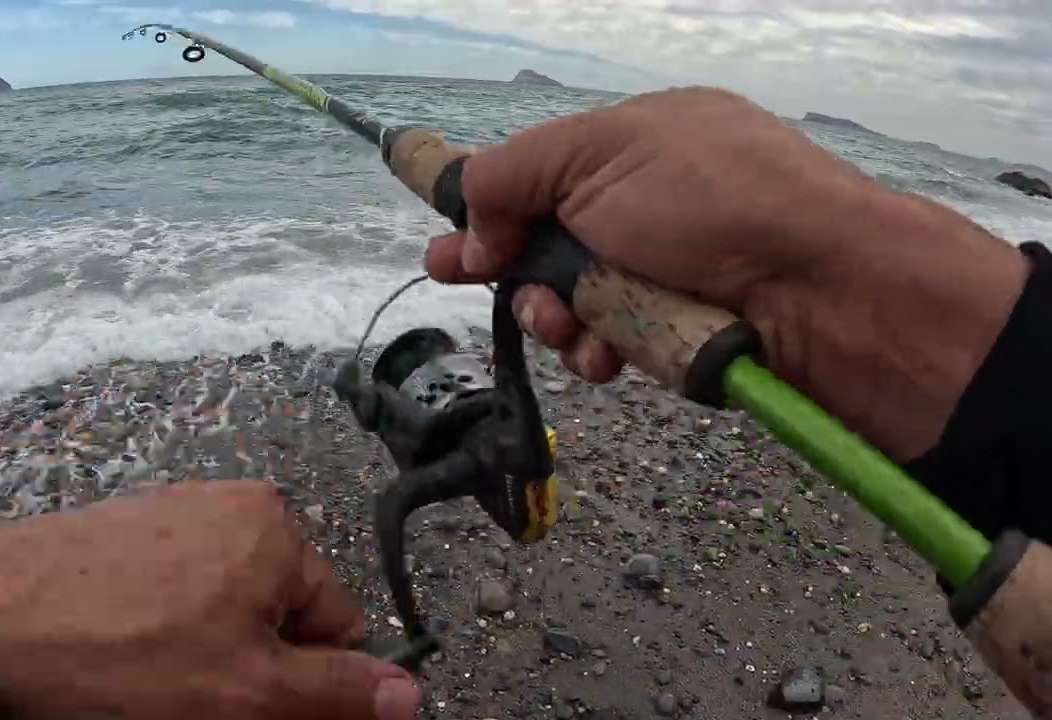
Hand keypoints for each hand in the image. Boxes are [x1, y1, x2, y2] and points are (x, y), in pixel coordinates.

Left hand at [0, 481, 420, 719]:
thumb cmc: (119, 657)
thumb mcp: (246, 693)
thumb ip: (337, 693)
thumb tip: (412, 693)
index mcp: (275, 530)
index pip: (336, 625)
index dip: (309, 687)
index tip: (263, 718)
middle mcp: (229, 507)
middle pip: (276, 615)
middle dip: (253, 672)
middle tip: (202, 707)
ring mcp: (168, 515)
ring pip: (219, 612)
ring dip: (206, 659)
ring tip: (152, 691)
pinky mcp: (118, 533)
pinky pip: (169, 596)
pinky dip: (159, 638)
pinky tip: (121, 667)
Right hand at [426, 86, 1029, 460]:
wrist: (821, 284)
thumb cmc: (707, 198)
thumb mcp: (596, 154)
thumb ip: (512, 174)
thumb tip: (472, 220)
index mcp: (634, 144)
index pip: (540, 173)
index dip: (486, 206)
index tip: (445, 239)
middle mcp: (648, 206)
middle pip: (546, 243)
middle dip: (502, 266)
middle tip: (457, 281)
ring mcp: (665, 272)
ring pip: (572, 301)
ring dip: (551, 315)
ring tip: (561, 323)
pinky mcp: (677, 331)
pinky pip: (611, 343)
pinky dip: (597, 350)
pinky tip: (603, 354)